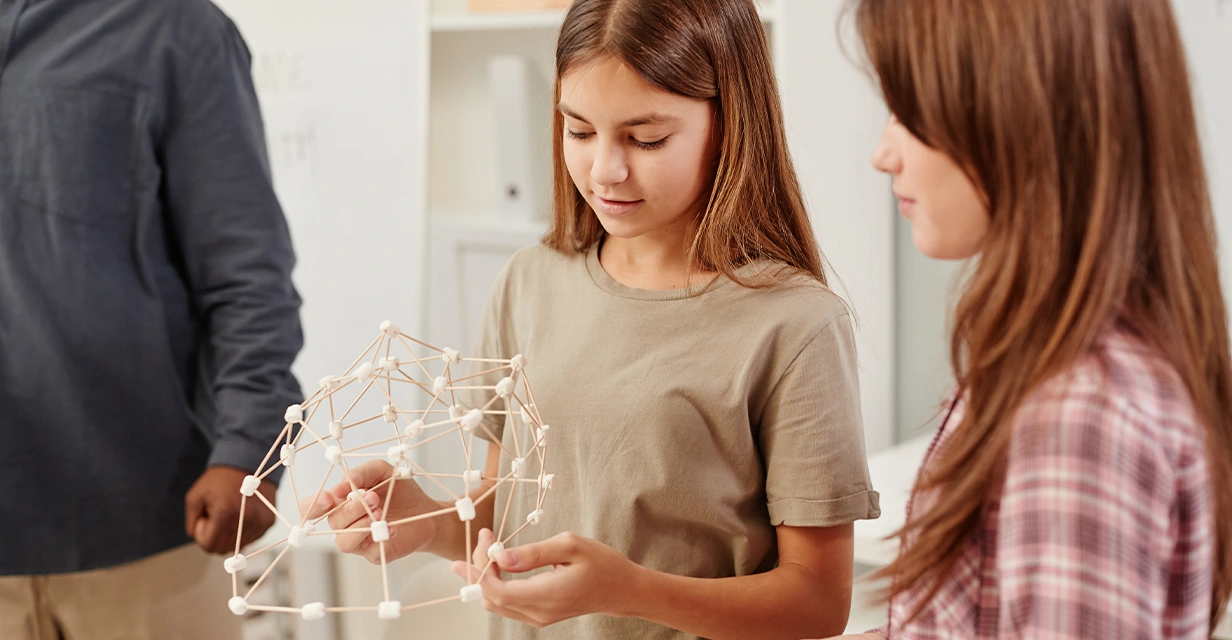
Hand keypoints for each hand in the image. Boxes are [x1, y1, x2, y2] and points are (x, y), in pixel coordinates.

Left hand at [185, 466, 275, 554]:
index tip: (205, 519)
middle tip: (216, 517)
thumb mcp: (195, 497)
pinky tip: (241, 515)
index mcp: (225, 513)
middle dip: (215, 537)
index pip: (209, 546)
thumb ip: (191, 523)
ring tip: (230, 514)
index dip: (202, 536)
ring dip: (230, 535)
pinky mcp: (269, 522)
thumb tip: (201, 539)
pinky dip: (243, 532)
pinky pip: (251, 539)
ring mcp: (259, 522)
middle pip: (223, 550)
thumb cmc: (219, 480)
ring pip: (238, 547)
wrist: (247, 463)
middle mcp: (245, 520)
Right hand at [301, 461, 439, 563]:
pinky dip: (381, 536)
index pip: (312, 508)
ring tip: (380, 513)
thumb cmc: (399, 490)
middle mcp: (344, 523)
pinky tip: (395, 527)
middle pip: (332, 521)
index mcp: (340, 502)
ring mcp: (358, 540)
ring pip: (343, 541)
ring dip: (360, 526)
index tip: (328, 497)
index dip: (313, 505)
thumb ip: (361, 473)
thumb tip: (340, 486)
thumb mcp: (382, 471)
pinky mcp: (374, 553)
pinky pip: (369, 550)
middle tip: (372, 497)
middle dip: (351, 509)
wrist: (425, 510)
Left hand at [450, 529, 641, 627]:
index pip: (498, 592)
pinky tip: (501, 563)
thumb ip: (533, 553)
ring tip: (491, 547)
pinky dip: (498, 584)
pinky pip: (508, 603)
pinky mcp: (540, 615)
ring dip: (487, 576)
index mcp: (548, 595)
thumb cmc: (601, 563)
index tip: (478, 544)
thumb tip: (501, 557)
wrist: (622, 589)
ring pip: (496, 603)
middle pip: (492, 598)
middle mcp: (540, 612)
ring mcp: (539, 617)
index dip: (480, 571)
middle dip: (480, 568)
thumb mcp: (570, 546)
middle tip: (485, 538)